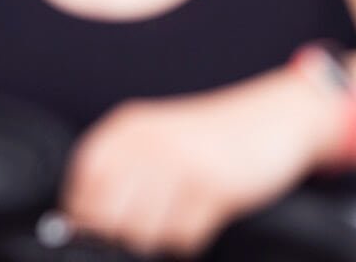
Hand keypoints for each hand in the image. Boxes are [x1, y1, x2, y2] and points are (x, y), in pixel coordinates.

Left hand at [64, 67, 342, 256]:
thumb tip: (78, 229)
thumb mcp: (157, 141)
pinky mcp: (212, 185)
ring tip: (182, 217)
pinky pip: (183, 238)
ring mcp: (180, 163)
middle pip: (108, 221)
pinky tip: (204, 214)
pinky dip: (191, 238)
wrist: (277, 116)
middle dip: (126, 236)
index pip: (82, 193)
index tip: (112, 228)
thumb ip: (119, 176)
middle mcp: (147, 143)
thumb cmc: (213, 136)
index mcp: (126, 130)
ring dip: (161, 238)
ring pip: (143, 235)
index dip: (92, 222)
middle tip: (155, 225)